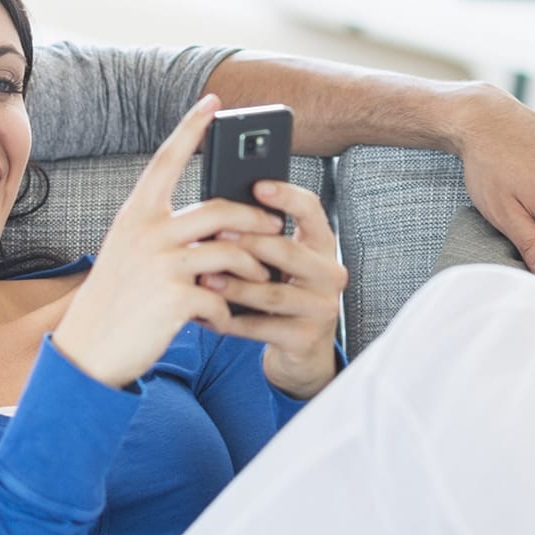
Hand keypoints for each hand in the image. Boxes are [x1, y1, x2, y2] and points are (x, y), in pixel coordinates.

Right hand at [54, 95, 291, 387]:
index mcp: (135, 215)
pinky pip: (222, 298)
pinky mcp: (175, 298)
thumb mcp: (131, 254)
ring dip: (253, 270)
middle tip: (275, 229)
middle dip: (256, 220)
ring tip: (260, 281)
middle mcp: (147, 232)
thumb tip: (223, 229)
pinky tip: (218, 321)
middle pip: (221, 210)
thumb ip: (167, 234)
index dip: (191, 128)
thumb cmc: (115, 300)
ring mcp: (161, 264)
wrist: (87, 350)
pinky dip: (226, 312)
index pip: (167, 159)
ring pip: (232, 253)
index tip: (213, 102)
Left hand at [196, 180, 344, 399]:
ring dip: (235, 285)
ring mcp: (321, 307)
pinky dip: (231, 320)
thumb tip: (216, 213)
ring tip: (205, 279)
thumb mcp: (279, 262)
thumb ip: (261, 238)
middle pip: (288, 251)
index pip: (311, 210)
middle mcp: (329, 273)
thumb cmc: (282, 292)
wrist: (302, 348)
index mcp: (321, 245)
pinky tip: (207, 313)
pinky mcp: (305, 338)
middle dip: (249, 243)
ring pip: (272, 293)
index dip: (286, 196)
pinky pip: (262, 327)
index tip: (258, 185)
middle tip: (216, 235)